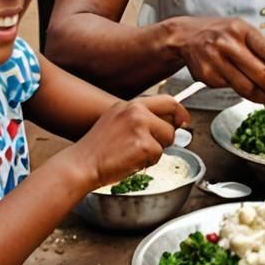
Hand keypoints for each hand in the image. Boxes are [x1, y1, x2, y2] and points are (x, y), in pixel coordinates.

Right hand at [69, 95, 189, 191]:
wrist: (81, 164)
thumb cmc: (97, 149)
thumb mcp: (116, 121)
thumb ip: (139, 118)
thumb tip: (166, 122)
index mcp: (130, 105)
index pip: (166, 100)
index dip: (180, 111)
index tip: (183, 119)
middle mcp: (136, 111)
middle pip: (172, 120)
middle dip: (168, 135)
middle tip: (155, 145)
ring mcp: (140, 127)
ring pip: (167, 139)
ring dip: (156, 150)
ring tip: (134, 154)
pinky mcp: (143, 145)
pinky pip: (158, 155)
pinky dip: (148, 162)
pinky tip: (131, 161)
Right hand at [171, 16, 264, 104]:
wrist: (186, 36)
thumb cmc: (220, 34)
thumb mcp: (242, 32)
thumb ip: (263, 51)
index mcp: (244, 30)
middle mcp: (230, 44)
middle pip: (262, 75)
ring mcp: (217, 60)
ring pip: (248, 88)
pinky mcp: (207, 75)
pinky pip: (232, 90)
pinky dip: (245, 94)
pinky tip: (252, 93)